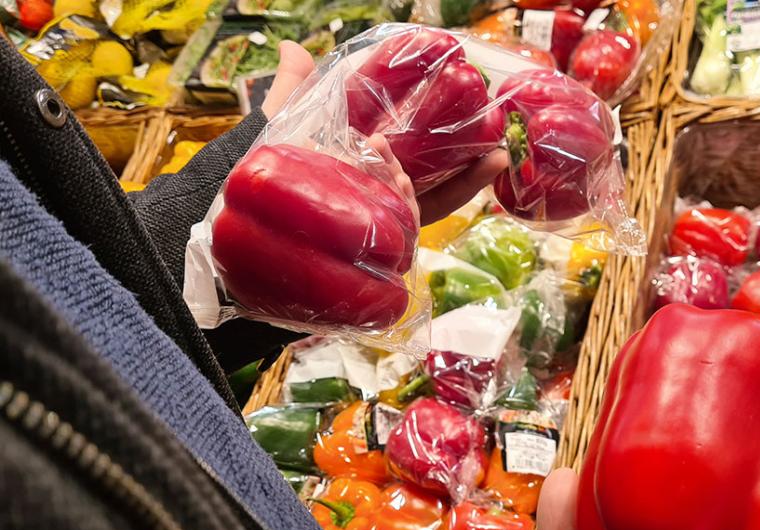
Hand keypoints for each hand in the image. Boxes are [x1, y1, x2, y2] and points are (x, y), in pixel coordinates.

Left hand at [262, 41, 507, 226]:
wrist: (243, 223)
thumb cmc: (261, 173)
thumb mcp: (278, 126)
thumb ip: (293, 90)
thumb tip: (293, 45)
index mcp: (356, 147)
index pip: (398, 121)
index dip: (428, 103)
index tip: (456, 78)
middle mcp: (374, 176)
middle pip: (429, 158)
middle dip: (467, 147)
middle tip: (496, 129)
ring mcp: (381, 205)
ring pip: (434, 187)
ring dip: (467, 174)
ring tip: (492, 156)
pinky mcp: (385, 233)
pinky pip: (423, 216)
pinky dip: (450, 197)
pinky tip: (472, 177)